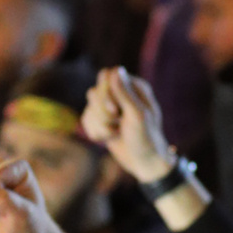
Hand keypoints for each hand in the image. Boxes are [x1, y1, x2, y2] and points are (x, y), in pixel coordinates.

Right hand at [82, 68, 175, 183]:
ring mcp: (110, 107)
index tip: (115, 111)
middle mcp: (121, 94)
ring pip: (89, 108)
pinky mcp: (102, 120)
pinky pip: (86, 120)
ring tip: (116, 134)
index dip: (105, 93)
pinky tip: (110, 138)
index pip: (106, 76)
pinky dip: (96, 133)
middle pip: (94, 92)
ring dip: (100, 126)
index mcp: (134, 87)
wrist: (144, 163)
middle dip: (102, 113)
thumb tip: (116, 69)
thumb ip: (125, 93)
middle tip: (117, 124)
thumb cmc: (146, 139)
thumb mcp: (137, 116)